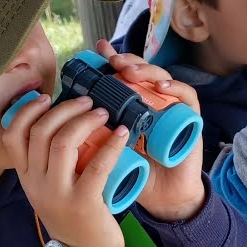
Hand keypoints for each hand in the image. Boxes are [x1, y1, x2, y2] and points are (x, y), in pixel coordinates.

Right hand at [2, 91, 126, 246]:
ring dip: (84, 121)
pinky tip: (122, 133)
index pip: (12, 136)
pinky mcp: (83, 203)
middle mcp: (36, 184)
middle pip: (41, 132)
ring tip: (103, 113)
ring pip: (62, 143)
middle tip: (88, 102)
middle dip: (65, 109)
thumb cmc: (72, 216)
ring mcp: (58, 194)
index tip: (47, 97)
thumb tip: (64, 121)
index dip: (27, 111)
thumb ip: (48, 163)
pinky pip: (96, 166)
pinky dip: (111, 145)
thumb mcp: (49, 189)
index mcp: (26, 177)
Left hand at [96, 41, 206, 222]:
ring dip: (147, 70)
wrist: (162, 196)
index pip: (125, 73)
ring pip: (164, 78)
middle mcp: (155, 101)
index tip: (99, 50)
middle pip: (144, 70)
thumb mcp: (105, 149)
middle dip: (128, 61)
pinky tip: (161, 87)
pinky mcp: (191, 119)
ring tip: (131, 72)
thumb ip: (87, 134)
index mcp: (135, 103)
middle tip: (114, 62)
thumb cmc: (132, 173)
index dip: (114, 57)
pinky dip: (177, 88)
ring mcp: (173, 108)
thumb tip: (55, 118)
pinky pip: (188, 97)